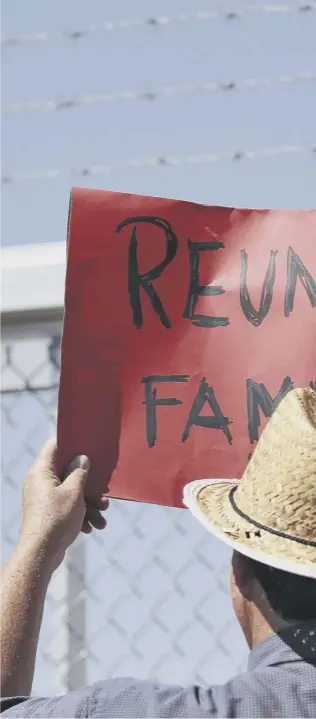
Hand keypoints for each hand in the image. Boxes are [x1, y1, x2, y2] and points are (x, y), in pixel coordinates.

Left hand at [20, 439, 108, 568]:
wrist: (41, 554)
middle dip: (88, 484)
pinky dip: (80, 514)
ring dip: (88, 504)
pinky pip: (66, 507)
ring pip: (70, 493)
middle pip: (67, 473)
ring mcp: (42, 498)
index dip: (72, 442)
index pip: (55, 445)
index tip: (88, 445)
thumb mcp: (74, 492)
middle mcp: (39, 482)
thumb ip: (79, 472)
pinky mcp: (46, 513)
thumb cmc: (56, 520)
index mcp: (42, 471)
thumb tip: (81, 458)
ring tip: (101, 518)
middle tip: (103, 493)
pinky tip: (91, 527)